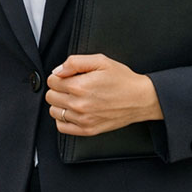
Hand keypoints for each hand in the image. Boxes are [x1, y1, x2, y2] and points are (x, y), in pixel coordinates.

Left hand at [45, 53, 162, 135]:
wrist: (141, 99)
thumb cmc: (123, 80)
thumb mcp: (101, 61)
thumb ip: (75, 62)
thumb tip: (57, 71)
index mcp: (80, 86)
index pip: (52, 81)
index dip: (58, 76)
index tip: (67, 76)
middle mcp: (79, 104)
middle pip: (50, 96)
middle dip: (58, 89)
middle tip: (70, 86)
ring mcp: (83, 119)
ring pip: (54, 111)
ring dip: (60, 104)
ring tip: (72, 98)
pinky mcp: (88, 130)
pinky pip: (62, 127)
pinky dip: (63, 119)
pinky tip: (72, 111)